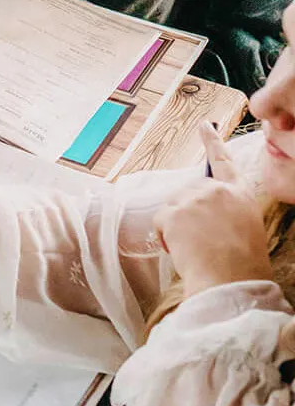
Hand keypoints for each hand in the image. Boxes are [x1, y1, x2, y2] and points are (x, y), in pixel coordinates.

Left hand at [152, 122, 272, 299]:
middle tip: (202, 243)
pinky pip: (161, 222)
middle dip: (187, 216)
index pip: (224, 162)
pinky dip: (165, 238)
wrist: (231, 280)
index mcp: (240, 194)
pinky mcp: (176, 210)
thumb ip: (225, 211)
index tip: (204, 124)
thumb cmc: (240, 265)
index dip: (213, 142)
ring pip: (173, 208)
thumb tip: (206, 216)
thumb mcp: (244, 228)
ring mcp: (195, 197)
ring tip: (197, 249)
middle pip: (188, 194)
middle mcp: (218, 190)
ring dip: (177, 228)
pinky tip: (183, 250)